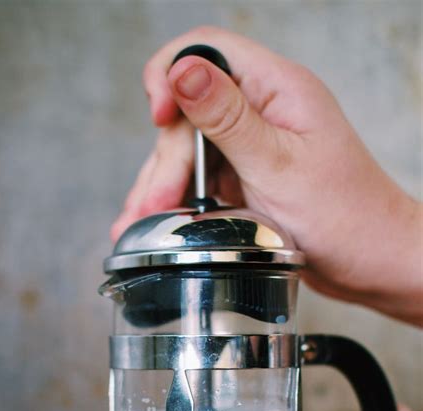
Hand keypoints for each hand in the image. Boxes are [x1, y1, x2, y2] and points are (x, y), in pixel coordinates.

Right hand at [111, 27, 421, 326]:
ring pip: (188, 149)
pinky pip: (199, 178)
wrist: (369, 262)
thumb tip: (182, 70)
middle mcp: (262, 111)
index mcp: (277, 89)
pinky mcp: (245, 177)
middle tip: (155, 206)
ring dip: (161, 184)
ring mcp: (251, 146)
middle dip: (167, 158)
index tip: (158, 117)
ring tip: (138, 225)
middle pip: (189, 111)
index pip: (209, 50)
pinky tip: (155, 223)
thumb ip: (227, 118)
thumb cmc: (343, 216)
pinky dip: (176, 200)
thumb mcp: (278, 166)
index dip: (172, 75)